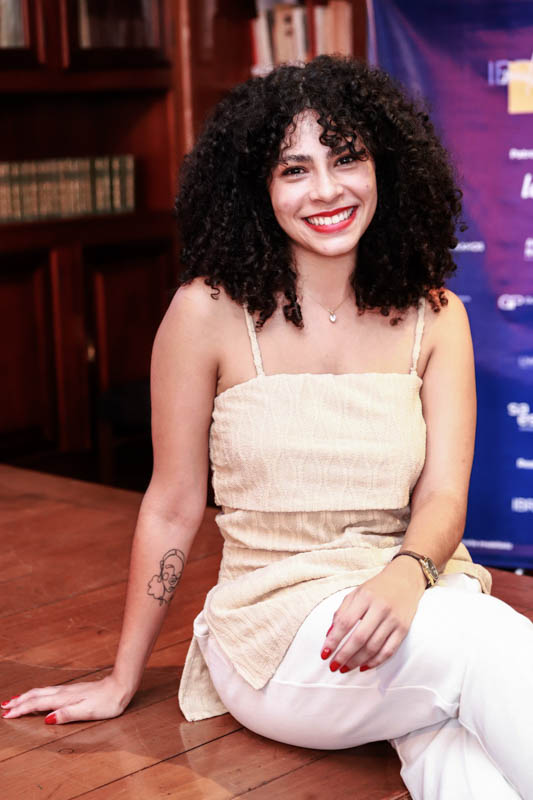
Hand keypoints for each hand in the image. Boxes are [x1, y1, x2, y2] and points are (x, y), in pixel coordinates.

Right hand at [1, 674, 133, 724]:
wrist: (121, 686)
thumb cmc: (107, 702)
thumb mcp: (87, 711)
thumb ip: (66, 714)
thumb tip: (47, 719)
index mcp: (64, 699)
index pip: (38, 704)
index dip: (22, 709)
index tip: (7, 714)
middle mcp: (64, 692)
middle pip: (36, 695)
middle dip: (19, 701)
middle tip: (4, 706)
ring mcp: (68, 689)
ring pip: (42, 691)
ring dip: (27, 696)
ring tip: (15, 700)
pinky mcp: (74, 689)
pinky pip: (49, 691)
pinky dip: (38, 694)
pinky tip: (39, 696)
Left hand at [320, 557, 426, 672]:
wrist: (405, 580)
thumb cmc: (376, 588)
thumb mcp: (355, 593)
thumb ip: (341, 612)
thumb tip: (329, 635)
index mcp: (365, 597)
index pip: (345, 622)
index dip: (333, 640)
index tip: (324, 653)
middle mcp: (380, 608)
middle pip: (359, 638)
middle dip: (344, 655)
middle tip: (334, 666)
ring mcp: (393, 620)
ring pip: (374, 647)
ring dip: (357, 661)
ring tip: (346, 667)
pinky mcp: (403, 629)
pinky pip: (389, 650)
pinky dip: (375, 662)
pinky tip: (364, 667)